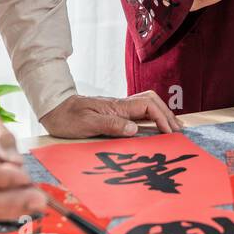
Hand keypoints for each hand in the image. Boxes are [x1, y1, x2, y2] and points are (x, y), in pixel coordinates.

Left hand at [40, 92, 181, 137]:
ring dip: (162, 114)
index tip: (170, 133)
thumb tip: (135, 129)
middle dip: (167, 114)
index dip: (162, 118)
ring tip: (173, 129)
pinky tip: (154, 128)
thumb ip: (111, 125)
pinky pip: (139, 112)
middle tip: (178, 131)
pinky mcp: (114, 113)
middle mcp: (121, 105)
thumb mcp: (87, 124)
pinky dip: (152, 118)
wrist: (54, 108)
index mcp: (117, 106)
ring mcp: (118, 108)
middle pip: (152, 101)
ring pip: (147, 105)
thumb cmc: (68, 118)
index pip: (148, 106)